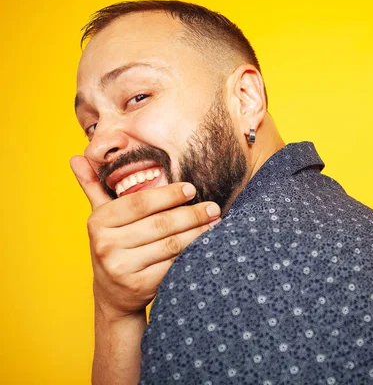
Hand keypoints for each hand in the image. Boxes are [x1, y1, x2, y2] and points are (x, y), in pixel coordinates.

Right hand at [70, 156, 220, 319]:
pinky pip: (174, 264)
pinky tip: (207, 244)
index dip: (167, 195)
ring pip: (171, 244)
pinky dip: (193, 253)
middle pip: (160, 224)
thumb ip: (94, 187)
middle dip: (191, 214)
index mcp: (98, 222)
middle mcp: (106, 245)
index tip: (191, 188)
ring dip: (198, 232)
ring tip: (216, 222)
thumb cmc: (113, 245)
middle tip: (213, 207)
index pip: (139, 203)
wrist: (113, 294)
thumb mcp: (102, 217)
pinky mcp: (140, 286)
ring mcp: (122, 268)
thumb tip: (76, 157)